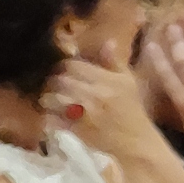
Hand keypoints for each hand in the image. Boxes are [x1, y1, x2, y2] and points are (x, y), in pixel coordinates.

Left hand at [44, 44, 167, 166]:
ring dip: (47, 98)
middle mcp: (95, 95)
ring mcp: (85, 113)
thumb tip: (107, 41)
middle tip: (53, 84)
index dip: (64, 66)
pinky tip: (50, 116)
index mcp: (107, 80)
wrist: (136, 141)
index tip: (63, 70)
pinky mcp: (78, 130)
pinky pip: (54, 120)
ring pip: (54, 99)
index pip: (74, 65)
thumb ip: (114, 61)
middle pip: (61, 80)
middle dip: (53, 81)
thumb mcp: (128, 82)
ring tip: (48, 99)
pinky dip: (48, 117)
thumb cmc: (132, 109)